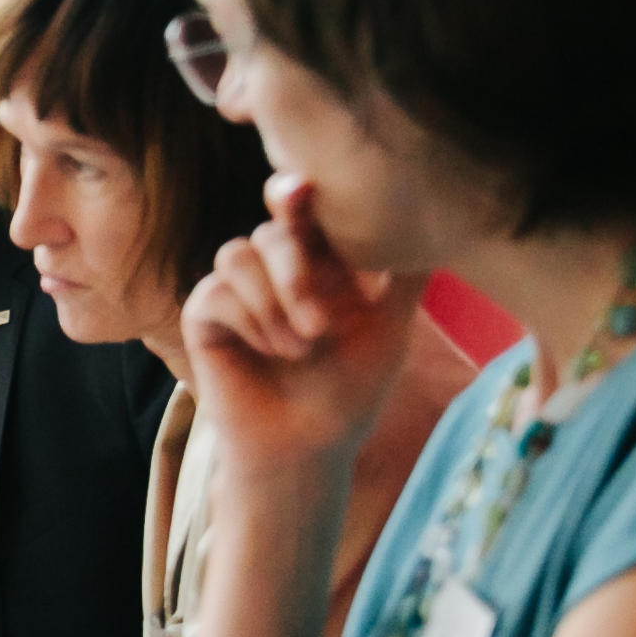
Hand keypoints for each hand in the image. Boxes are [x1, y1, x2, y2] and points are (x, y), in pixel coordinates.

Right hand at [181, 173, 418, 475]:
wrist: (307, 447)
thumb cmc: (350, 390)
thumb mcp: (390, 327)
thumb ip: (403, 274)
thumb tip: (432, 218)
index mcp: (316, 261)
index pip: (304, 210)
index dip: (298, 195)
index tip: (302, 189)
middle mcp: (272, 267)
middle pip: (272, 228)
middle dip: (298, 273)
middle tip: (321, 327)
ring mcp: (235, 289)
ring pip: (237, 252)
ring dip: (274, 302)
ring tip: (300, 349)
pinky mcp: (203, 315)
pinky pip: (216, 292)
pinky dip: (249, 321)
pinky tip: (268, 352)